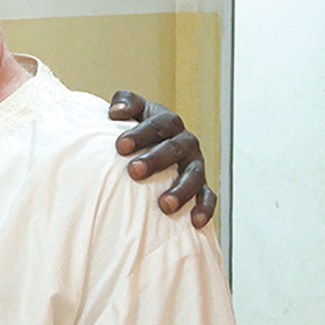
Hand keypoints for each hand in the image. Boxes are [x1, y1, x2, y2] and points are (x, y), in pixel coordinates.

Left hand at [108, 90, 215, 227]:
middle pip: (175, 148)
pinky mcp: (201, 185)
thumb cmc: (138, 128)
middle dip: (155, 160)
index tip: (119, 146)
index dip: (140, 134)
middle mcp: (185, 142)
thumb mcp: (133, 109)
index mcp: (168, 122)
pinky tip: (195, 222)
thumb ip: (125, 102)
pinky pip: (208, 196)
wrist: (151, 145)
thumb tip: (116, 111)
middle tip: (134, 171)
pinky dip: (204, 208)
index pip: (157, 125)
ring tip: (164, 205)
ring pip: (194, 175)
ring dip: (181, 190)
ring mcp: (195, 164)